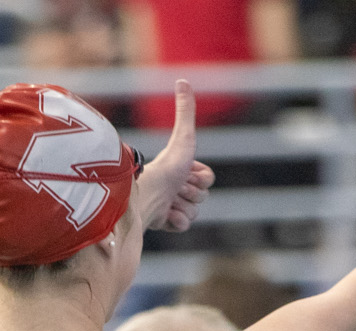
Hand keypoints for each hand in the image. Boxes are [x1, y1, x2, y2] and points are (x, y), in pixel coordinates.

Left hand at [137, 81, 214, 232]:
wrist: (146, 198)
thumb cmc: (165, 168)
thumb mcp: (183, 138)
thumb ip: (186, 111)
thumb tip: (182, 79)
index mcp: (180, 170)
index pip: (208, 180)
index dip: (200, 179)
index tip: (185, 174)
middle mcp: (175, 188)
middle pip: (202, 197)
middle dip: (191, 193)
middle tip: (175, 189)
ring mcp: (170, 207)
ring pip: (194, 212)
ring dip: (183, 207)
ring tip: (167, 202)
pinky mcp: (164, 224)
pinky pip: (185, 226)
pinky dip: (177, 222)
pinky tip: (165, 216)